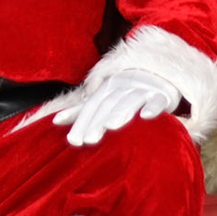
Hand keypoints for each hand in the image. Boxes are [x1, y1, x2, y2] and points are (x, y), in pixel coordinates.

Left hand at [48, 67, 181, 146]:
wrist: (159, 74)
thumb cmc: (126, 92)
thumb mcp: (104, 98)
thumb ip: (81, 110)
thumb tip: (55, 121)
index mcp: (107, 88)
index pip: (92, 106)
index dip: (83, 121)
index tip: (74, 140)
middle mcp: (122, 87)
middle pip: (108, 104)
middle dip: (98, 121)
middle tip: (89, 140)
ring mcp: (142, 89)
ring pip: (129, 100)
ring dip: (120, 112)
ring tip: (110, 126)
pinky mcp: (161, 94)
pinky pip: (156, 100)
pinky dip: (152, 107)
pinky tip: (145, 116)